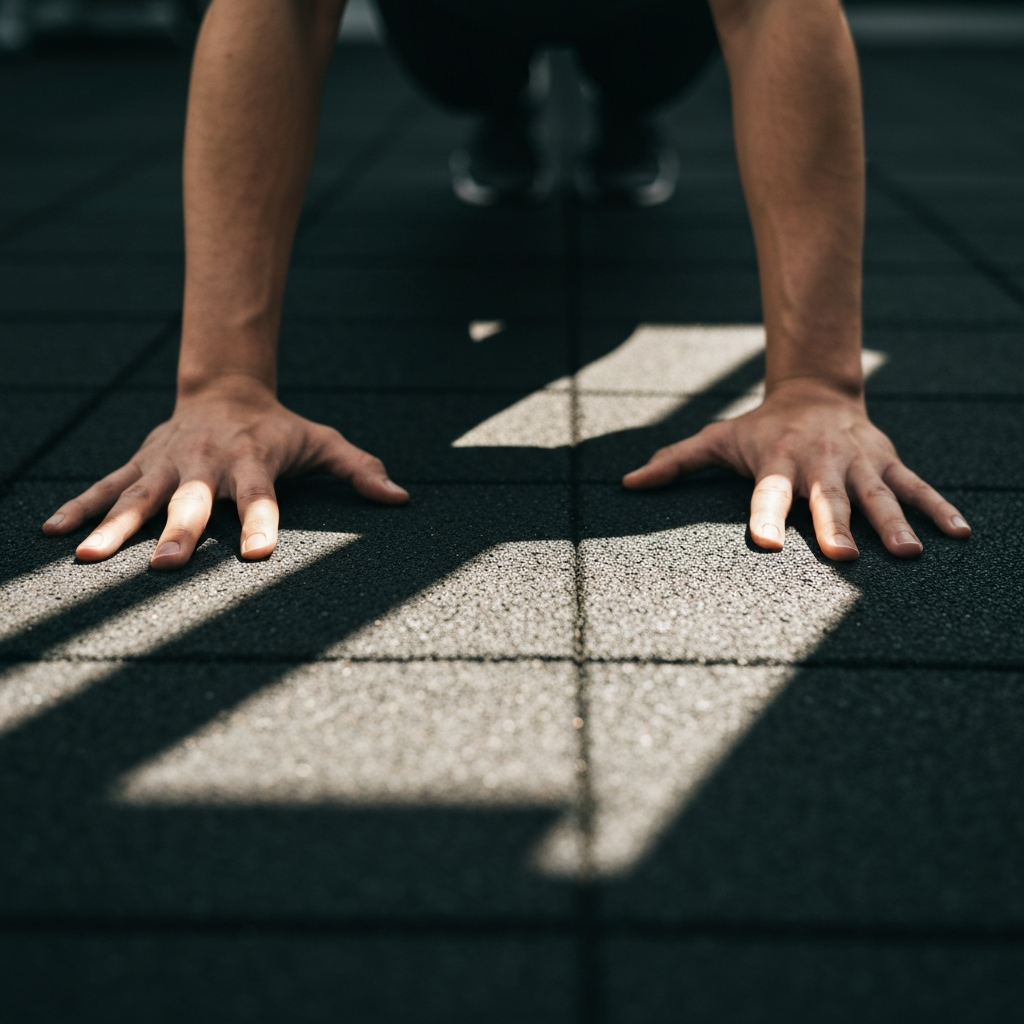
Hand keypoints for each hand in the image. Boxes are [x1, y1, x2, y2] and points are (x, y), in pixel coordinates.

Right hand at [42, 375, 407, 568]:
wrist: (224, 389)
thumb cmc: (279, 428)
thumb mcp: (323, 442)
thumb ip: (359, 469)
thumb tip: (401, 498)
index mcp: (251, 460)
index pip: (259, 496)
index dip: (259, 523)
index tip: (257, 556)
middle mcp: (205, 463)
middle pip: (191, 502)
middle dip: (179, 533)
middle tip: (165, 567)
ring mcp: (167, 463)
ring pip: (138, 497)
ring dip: (114, 527)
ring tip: (87, 559)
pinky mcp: (140, 463)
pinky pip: (105, 485)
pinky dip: (79, 507)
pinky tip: (55, 534)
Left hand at [622, 378, 970, 559]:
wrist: (813, 390)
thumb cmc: (759, 427)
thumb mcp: (716, 439)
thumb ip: (675, 462)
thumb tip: (626, 483)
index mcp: (777, 461)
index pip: (768, 494)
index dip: (767, 517)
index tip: (769, 545)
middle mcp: (820, 462)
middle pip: (828, 499)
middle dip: (836, 526)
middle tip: (845, 558)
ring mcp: (858, 461)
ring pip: (878, 494)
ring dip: (894, 522)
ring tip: (909, 553)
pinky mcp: (887, 460)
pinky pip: (916, 485)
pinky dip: (938, 506)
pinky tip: (959, 533)